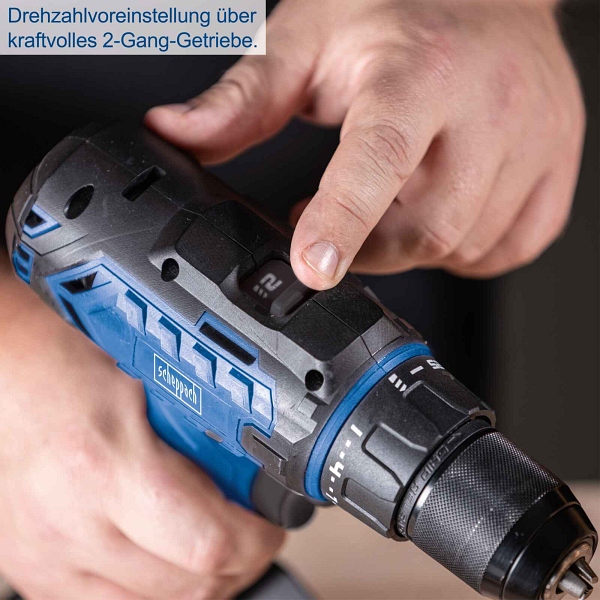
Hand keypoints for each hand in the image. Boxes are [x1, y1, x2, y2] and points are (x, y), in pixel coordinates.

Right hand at [0, 260, 283, 599]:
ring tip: (216, 545)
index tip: (269, 526)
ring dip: (201, 582)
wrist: (12, 382)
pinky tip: (168, 557)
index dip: (256, 540)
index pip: (209, 544)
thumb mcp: (155, 391)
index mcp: (109, 469)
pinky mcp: (38, 573)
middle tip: (252, 533)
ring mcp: (51, 559)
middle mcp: (74, 526)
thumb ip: (202, 438)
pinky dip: (156, 589)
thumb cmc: (75, 372)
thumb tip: (252, 472)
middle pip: (190, 586)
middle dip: (239, 563)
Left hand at [146, 0, 583, 288]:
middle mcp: (490, 105)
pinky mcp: (557, 168)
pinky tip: (443, 208)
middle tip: (342, 221)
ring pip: (464, 245)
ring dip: (414, 245)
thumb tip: (176, 133)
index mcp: (419, 72)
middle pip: (424, 227)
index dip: (343, 221)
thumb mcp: (308, 41)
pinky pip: (506, 249)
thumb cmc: (398, 10)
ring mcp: (536, 140)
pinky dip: (464, 249)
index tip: (312, 269)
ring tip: (397, 201)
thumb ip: (242, 99)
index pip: (379, 159)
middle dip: (370, 247)